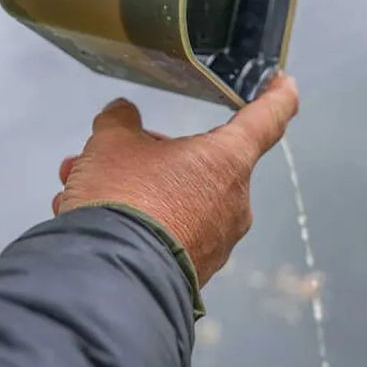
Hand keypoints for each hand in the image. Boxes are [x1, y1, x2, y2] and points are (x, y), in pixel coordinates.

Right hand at [52, 73, 298, 285]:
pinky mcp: (196, 271)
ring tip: (83, 189)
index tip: (283, 81)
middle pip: (200, 160)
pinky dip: (139, 220)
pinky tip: (95, 221)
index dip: (278, 94)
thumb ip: (119, 122)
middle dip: (150, 154)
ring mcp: (218, 240)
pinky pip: (171, 230)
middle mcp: (234, 200)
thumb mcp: (111, 146)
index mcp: (227, 159)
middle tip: (108, 156)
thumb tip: (121, 115)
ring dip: (134, 188)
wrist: (109, 285)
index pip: (268, 116)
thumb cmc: (124, 199)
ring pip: (178, 196)